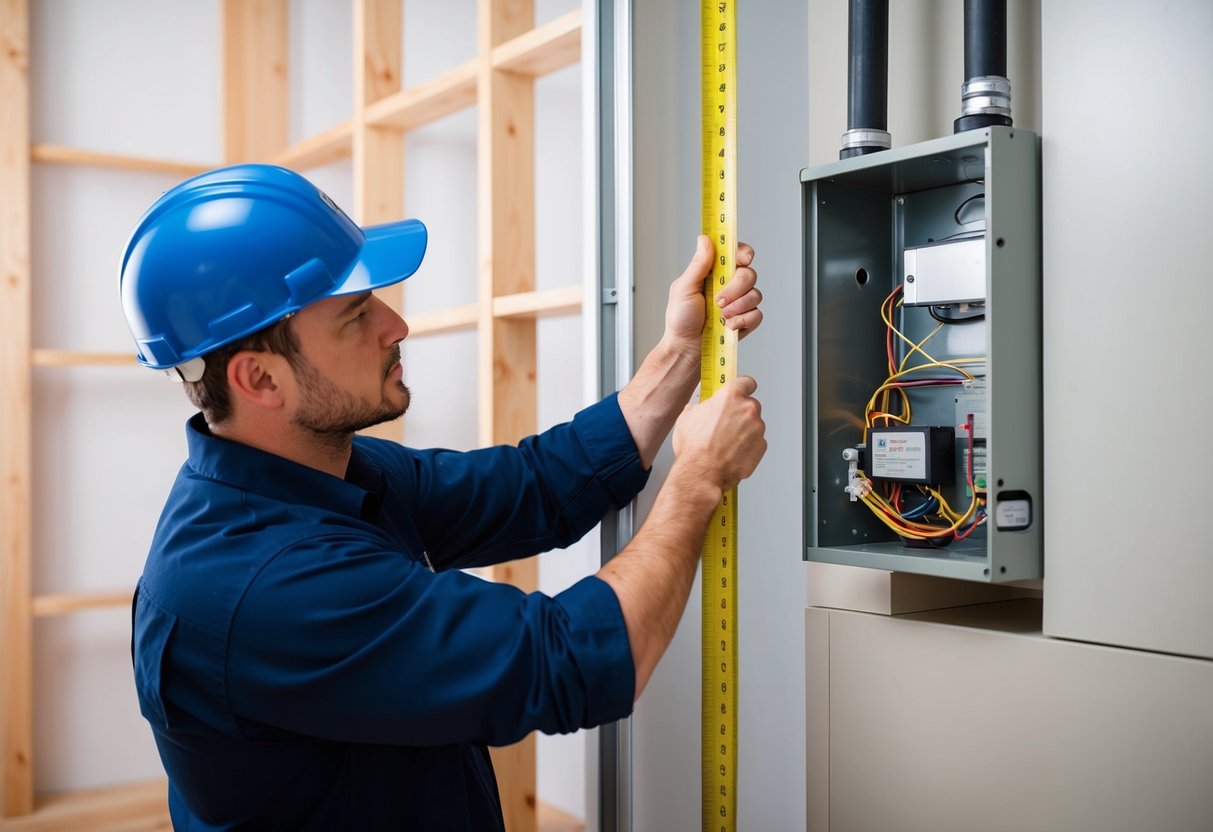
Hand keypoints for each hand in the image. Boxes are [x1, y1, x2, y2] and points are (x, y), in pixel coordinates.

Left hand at [663, 237, 762, 356]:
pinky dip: (743, 320)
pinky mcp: (746, 320)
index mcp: (715, 272)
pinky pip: (757, 314)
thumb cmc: (680, 319)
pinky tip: (729, 326)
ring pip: (756, 294)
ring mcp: (740, 302)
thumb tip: (705, 239)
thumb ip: (698, 264)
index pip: (736, 254)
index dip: (744, 253)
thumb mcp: (684, 288)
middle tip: (719, 300)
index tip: (743, 259)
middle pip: (749, 274)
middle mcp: (730, 285)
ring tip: (721, 316)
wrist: (686, 348)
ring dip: (738, 306)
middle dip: (736, 287)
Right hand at [672, 376, 766, 491]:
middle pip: (750, 405)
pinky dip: (748, 446)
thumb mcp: (686, 419)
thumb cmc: (695, 447)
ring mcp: (757, 428)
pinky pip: (757, 442)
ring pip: (754, 425)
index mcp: (730, 396)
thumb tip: (694, 411)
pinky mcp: (761, 446)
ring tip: (726, 443)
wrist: (702, 471)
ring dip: (744, 431)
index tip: (743, 390)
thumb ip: (696, 409)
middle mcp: (747, 409)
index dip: (744, 387)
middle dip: (741, 414)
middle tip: (726, 425)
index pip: (746, 382)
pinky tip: (732, 452)